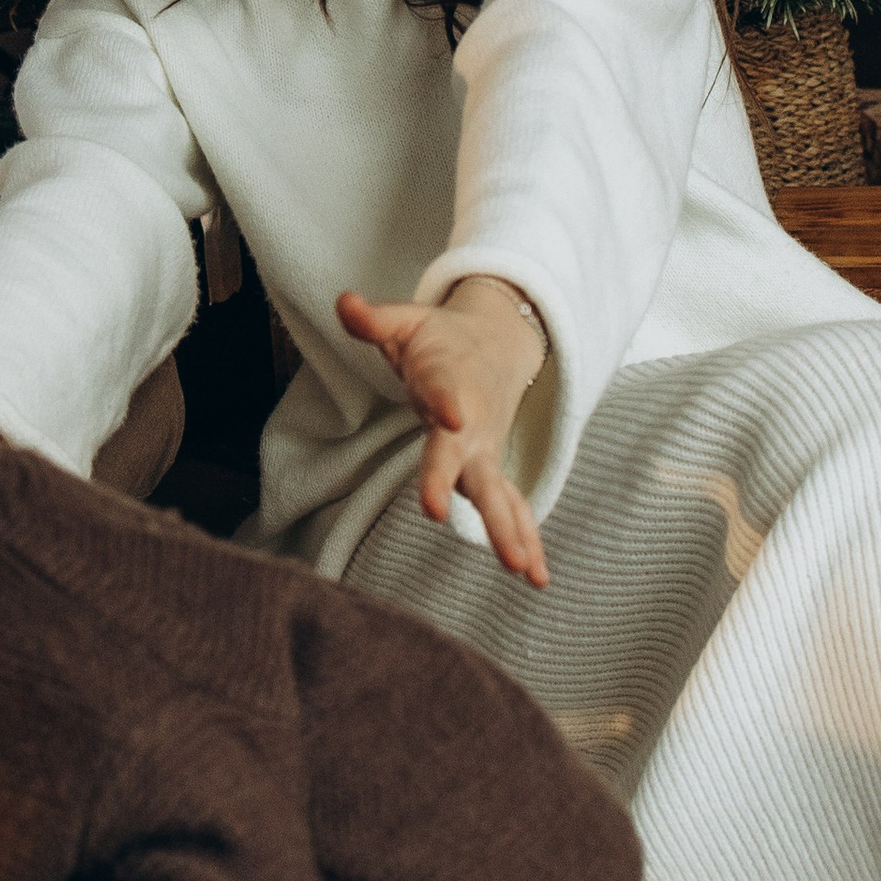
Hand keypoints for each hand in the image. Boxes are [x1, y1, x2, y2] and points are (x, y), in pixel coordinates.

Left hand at [336, 278, 550, 587]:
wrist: (495, 343)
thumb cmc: (439, 339)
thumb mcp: (405, 323)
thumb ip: (374, 320)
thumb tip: (344, 303)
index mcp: (450, 385)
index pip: (447, 395)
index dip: (448, 404)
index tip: (453, 416)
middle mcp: (473, 426)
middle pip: (475, 466)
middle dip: (482, 501)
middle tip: (479, 535)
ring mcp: (485, 451)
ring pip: (500, 496)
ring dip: (513, 532)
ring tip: (526, 573)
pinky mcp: (491, 468)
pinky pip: (512, 508)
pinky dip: (525, 539)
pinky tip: (536, 578)